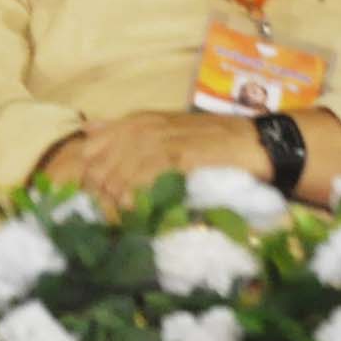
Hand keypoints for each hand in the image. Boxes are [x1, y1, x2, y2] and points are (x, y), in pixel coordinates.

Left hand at [37, 113, 266, 212]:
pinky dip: (137, 196)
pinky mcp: (179, 155)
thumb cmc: (209, 143)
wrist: (251, 143)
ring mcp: (162, 140)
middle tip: (108, 216)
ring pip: (118, 173)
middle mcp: (144, 127)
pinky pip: (145, 177)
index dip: (89, 176)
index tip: (96, 200)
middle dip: (99, 194)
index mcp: (139, 121)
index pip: (92, 146)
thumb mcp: (165, 131)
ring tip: (123, 219)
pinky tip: (138, 210)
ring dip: (116, 201)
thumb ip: (128, 133)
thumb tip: (88, 133)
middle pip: (100, 163)